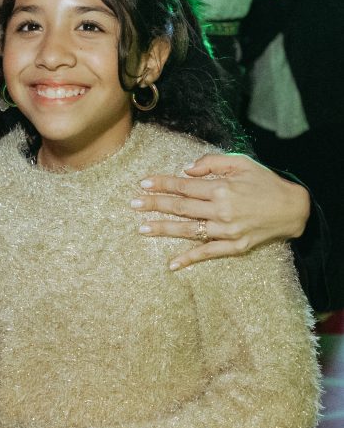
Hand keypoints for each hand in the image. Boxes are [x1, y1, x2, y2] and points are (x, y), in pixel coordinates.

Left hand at [131, 152, 310, 269]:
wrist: (293, 209)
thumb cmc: (265, 182)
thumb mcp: (242, 163)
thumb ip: (213, 163)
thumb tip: (186, 170)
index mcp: (222, 188)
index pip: (184, 186)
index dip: (162, 184)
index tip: (143, 183)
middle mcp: (221, 210)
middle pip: (180, 208)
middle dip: (155, 205)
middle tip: (133, 204)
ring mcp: (227, 231)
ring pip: (189, 231)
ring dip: (164, 229)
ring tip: (142, 228)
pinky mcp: (234, 247)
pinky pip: (207, 254)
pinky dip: (189, 259)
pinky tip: (171, 264)